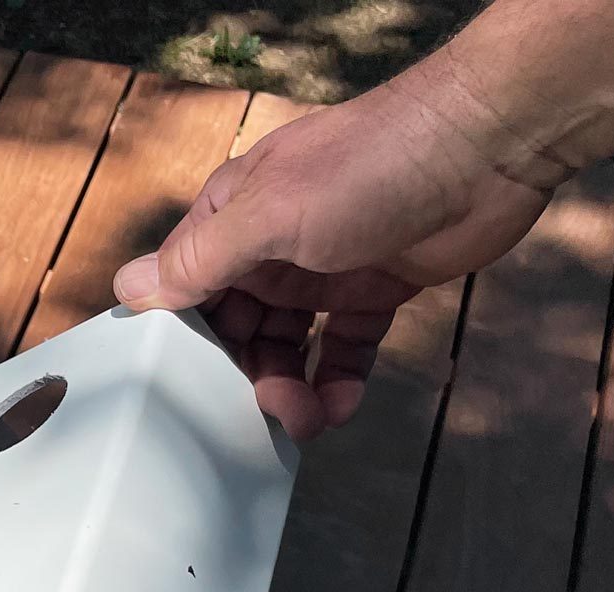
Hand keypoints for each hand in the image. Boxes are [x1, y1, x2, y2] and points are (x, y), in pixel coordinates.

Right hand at [113, 61, 558, 439]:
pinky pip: (344, 347)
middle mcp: (272, 243)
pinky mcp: (376, 289)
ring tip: (305, 422)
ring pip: (288, 344)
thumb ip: (200, 259)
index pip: (185, 288)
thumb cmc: (370, 167)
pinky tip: (340, 405)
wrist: (488, 147)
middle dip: (242, 375)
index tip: (183, 392)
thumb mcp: (268, 215)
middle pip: (236, 328)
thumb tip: (126, 289)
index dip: (181, 340)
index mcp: (234, 216)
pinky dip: (339, 379)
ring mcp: (325, 267)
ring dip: (289, 386)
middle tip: (260, 415)